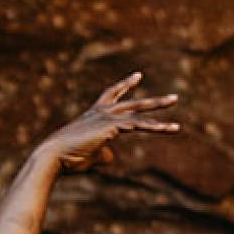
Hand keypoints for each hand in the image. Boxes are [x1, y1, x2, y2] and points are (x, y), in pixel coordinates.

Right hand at [37, 71, 180, 172]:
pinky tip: (168, 129)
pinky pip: (138, 126)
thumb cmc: (68, 157)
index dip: (126, 85)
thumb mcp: (89, 155)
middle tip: (174, 98)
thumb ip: (102, 154)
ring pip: (139, 115)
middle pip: (133, 103)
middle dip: (154, 103)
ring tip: (178, 127)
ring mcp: (107, 117)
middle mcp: (102, 111)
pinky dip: (154, 128)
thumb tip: (111, 157)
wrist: (55, 155)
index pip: (113, 94)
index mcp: (95, 114)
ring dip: (160, 119)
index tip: (138, 76)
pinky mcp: (111, 127)